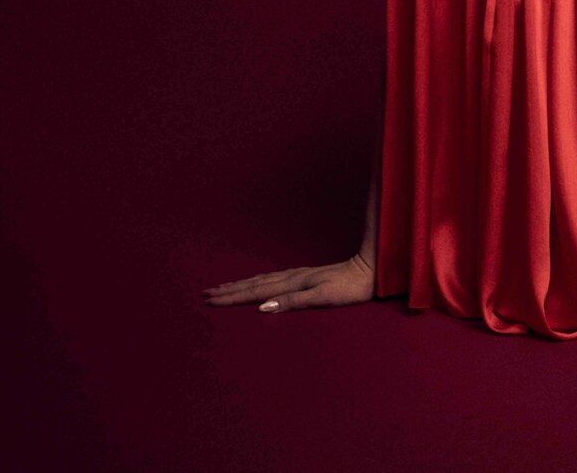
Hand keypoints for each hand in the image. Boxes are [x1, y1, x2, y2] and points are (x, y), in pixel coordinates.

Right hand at [201, 253, 375, 312]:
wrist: (371, 271)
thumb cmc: (351, 288)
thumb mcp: (323, 297)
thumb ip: (292, 301)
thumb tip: (262, 307)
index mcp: (293, 284)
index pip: (255, 292)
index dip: (231, 297)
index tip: (209, 300)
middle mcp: (293, 277)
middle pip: (254, 285)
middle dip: (229, 290)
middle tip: (206, 293)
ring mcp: (299, 275)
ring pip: (262, 280)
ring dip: (241, 285)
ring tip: (224, 287)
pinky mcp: (307, 276)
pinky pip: (274, 279)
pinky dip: (259, 281)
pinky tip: (259, 283)